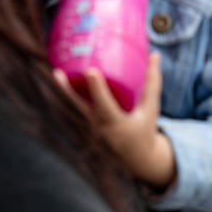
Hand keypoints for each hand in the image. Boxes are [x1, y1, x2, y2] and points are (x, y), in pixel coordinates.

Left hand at [53, 53, 176, 189]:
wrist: (135, 156)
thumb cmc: (144, 127)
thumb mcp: (151, 108)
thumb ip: (152, 82)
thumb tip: (154, 54)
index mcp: (116, 123)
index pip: (104, 105)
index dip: (97, 88)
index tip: (90, 71)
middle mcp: (98, 127)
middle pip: (78, 107)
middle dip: (68, 90)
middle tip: (59, 71)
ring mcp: (88, 128)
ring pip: (72, 108)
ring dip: (63, 91)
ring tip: (56, 71)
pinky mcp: (84, 126)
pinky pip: (73, 109)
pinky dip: (66, 95)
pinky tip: (60, 79)